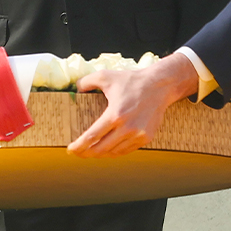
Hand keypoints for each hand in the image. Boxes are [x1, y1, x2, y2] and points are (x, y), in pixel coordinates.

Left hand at [67, 54, 198, 157]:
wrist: (159, 85)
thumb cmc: (132, 80)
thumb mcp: (106, 76)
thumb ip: (86, 81)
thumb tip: (76, 89)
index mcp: (115, 114)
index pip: (92, 136)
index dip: (79, 146)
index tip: (70, 150)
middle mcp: (127, 128)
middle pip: (101, 149)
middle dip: (86, 153)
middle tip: (77, 152)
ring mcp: (138, 135)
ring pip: (114, 152)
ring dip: (100, 154)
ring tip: (90, 151)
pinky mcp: (146, 138)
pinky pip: (127, 150)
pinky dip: (115, 152)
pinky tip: (107, 149)